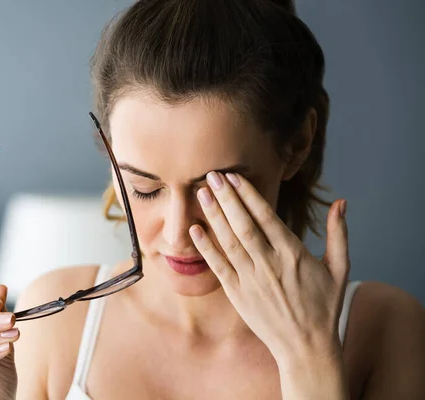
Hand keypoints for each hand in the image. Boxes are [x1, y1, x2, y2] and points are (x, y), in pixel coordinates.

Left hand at [190, 171, 349, 366]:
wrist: (306, 347)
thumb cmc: (324, 306)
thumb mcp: (340, 269)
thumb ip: (338, 234)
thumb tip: (341, 203)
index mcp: (293, 254)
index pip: (267, 217)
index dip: (249, 195)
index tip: (235, 176)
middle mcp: (270, 264)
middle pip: (244, 225)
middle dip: (227, 198)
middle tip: (212, 175)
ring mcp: (252, 280)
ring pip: (229, 243)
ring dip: (214, 217)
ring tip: (201, 194)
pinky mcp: (238, 294)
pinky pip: (219, 267)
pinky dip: (206, 248)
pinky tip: (195, 230)